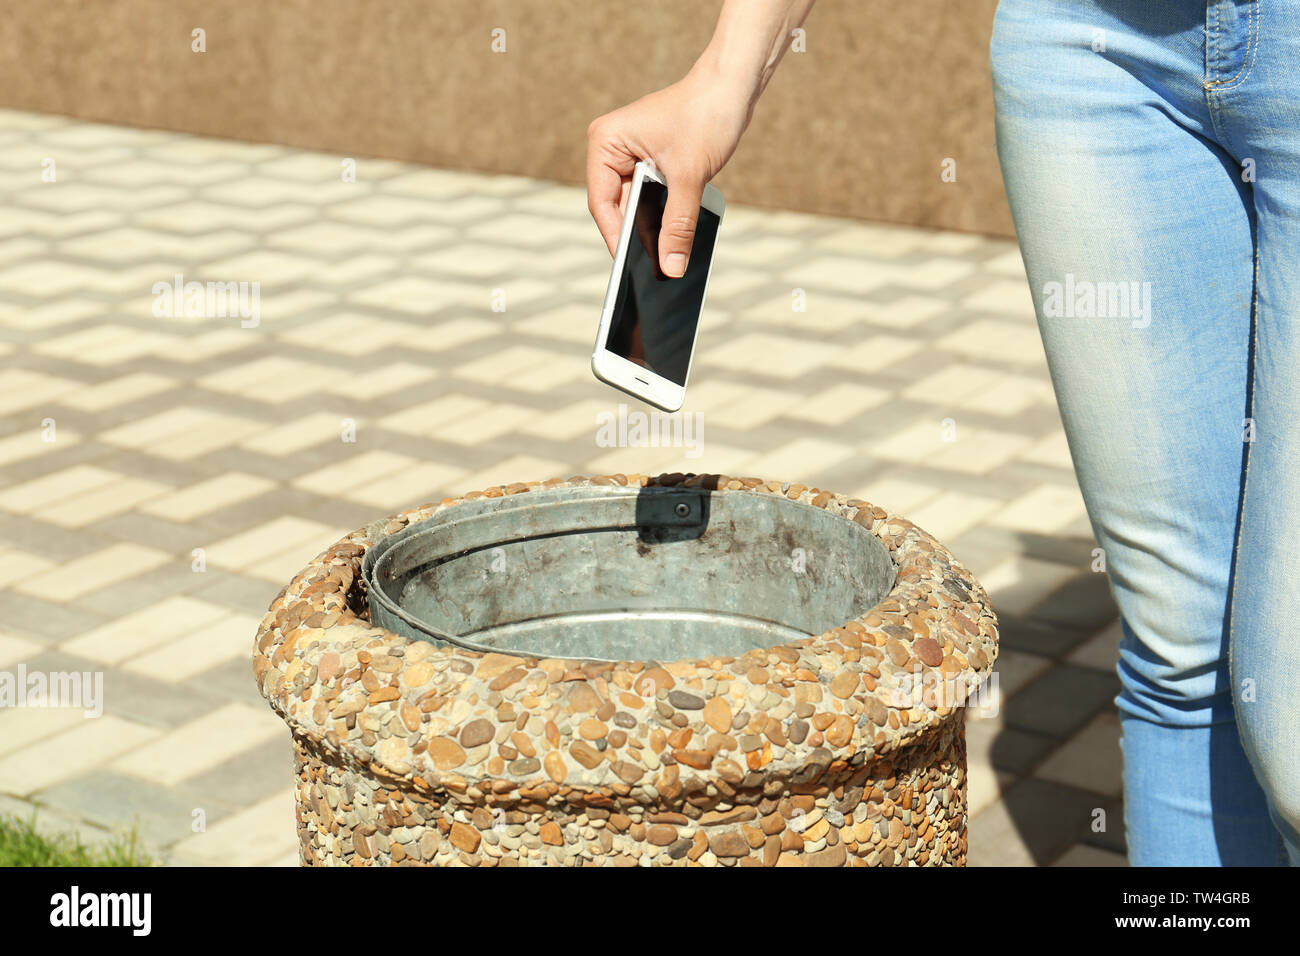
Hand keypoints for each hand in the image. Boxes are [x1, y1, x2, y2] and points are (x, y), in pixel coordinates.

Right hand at [586, 70, 750, 276]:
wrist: (734, 86)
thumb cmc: (706, 115)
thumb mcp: (689, 177)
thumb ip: (678, 225)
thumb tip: (671, 267)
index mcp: (606, 142)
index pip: (602, 203)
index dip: (616, 237)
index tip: (629, 268)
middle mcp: (612, 147)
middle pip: (618, 207)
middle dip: (636, 235)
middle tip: (651, 271)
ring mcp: (631, 154)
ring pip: (636, 204)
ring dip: (652, 226)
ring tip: (666, 257)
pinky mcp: (651, 159)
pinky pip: (652, 196)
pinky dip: (664, 214)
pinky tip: (676, 236)